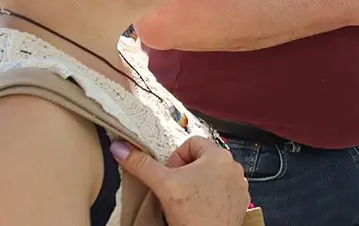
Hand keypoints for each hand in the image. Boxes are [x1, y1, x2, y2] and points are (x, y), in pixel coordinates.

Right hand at [111, 136, 248, 225]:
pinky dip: (207, 197)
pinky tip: (198, 209)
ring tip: (186, 201)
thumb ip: (141, 165)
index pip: (190, 143)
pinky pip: (219, 192)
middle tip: (175, 190)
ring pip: (209, 176)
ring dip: (196, 184)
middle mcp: (233, 167)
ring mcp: (237, 185)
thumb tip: (121, 149)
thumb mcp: (163, 185)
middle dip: (184, 173)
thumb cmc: (194, 215)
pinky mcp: (238, 201)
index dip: (174, 158)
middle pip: (200, 159)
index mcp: (219, 155)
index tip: (169, 175)